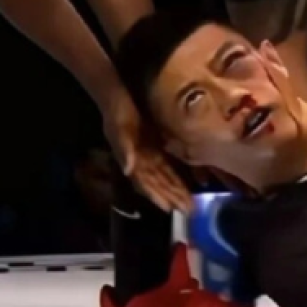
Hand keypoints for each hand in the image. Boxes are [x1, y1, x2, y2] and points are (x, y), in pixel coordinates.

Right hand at [101, 85, 192, 212]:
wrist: (116, 95)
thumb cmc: (117, 113)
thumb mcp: (119, 130)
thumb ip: (124, 150)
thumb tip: (128, 171)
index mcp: (132, 161)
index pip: (146, 184)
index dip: (157, 197)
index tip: (170, 210)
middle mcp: (141, 161)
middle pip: (158, 183)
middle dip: (171, 197)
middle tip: (188, 210)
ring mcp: (148, 153)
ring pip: (164, 176)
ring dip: (176, 188)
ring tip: (190, 201)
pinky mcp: (154, 144)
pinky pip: (167, 163)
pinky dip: (176, 173)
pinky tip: (189, 179)